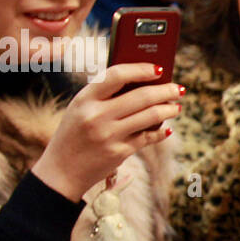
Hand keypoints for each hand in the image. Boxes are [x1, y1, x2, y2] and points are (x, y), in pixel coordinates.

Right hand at [32, 63, 180, 201]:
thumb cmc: (74, 135)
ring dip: (169, 109)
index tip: (158, 69)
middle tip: (178, 89)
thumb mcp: (79, 109)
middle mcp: (97, 115)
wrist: (61, 172)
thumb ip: (103, 96)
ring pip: (151, 116)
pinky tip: (167, 128)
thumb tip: (142, 83)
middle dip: (165, 91)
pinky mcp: (119, 152)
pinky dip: (161, 131)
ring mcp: (109, 135)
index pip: (117, 74)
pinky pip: (148, 137)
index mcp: (84, 99)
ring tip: (176, 106)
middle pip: (141, 96)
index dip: (141, 69)